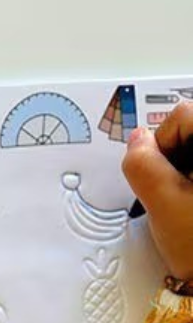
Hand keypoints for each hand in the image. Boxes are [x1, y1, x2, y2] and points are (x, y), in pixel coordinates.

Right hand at [123, 104, 192, 280]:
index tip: (163, 178)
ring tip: (192, 205)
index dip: (161, 147)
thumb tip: (136, 142)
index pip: (181, 115)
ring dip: (188, 171)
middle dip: (176, 160)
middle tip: (179, 195)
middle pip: (192, 129)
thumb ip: (143, 166)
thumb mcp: (165, 207)